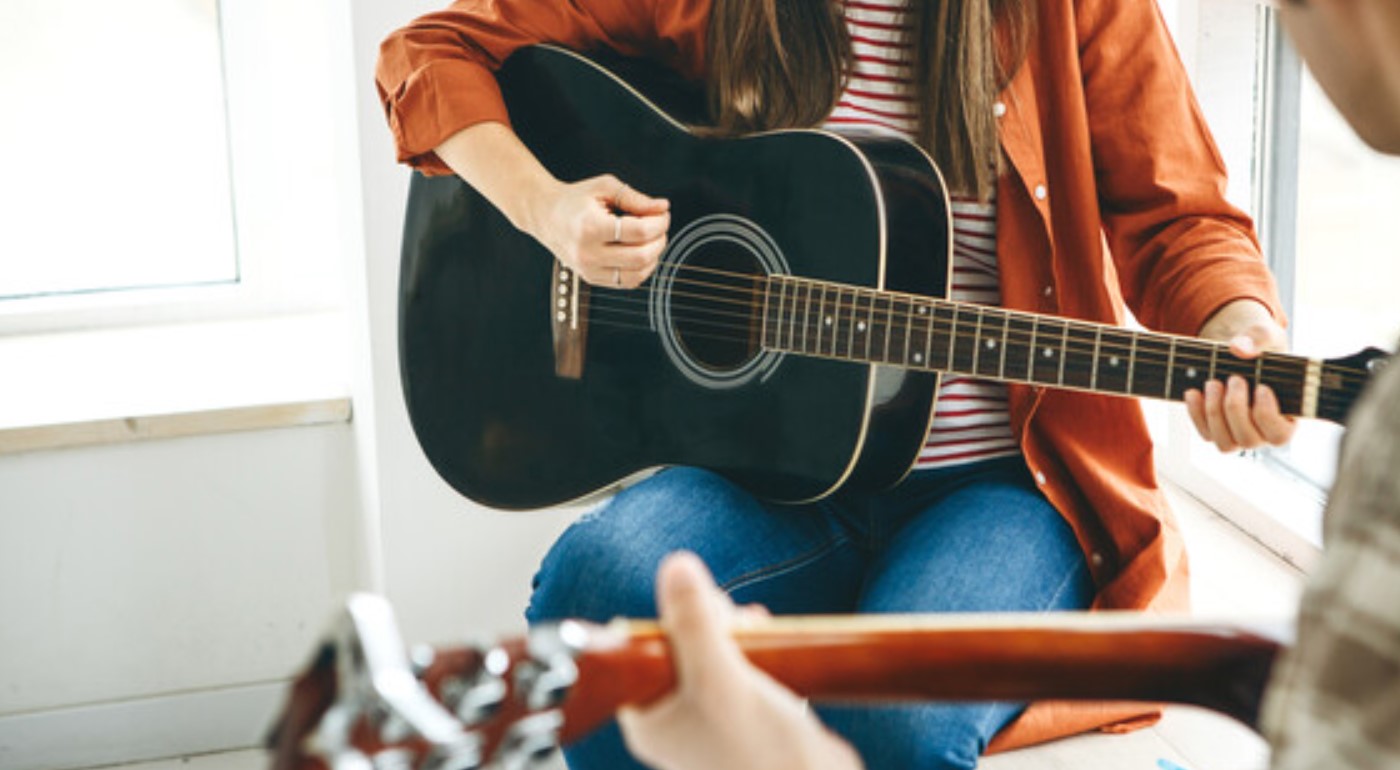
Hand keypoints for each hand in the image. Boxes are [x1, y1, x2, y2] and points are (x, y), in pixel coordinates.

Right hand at [527, 174, 670, 288]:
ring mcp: (589, 270)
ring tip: (651, 239)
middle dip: (660, 240)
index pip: (639, 232)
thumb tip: (662, 207)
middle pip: (641, 256)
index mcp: (590, 227)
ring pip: (637, 275)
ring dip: (654, 257)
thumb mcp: (604, 187)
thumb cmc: (575, 200)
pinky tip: (640, 251)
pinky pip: (627, 282)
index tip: (662, 213)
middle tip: (660, 226)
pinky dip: (641, 269)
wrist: (545, 215)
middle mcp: (588, 253)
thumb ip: (634, 198)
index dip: (659, 222)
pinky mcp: (591, 279)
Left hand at [616, 552, 862, 769]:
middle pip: (676, 645)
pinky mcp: (744, 715)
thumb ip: (694, 623)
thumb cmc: (762, 753)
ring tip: (753, 625)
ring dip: (729, 629)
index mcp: (649, 719)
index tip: (697, 604)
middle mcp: (673, 720)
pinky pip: (736, 666)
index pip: (638, 651)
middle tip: (732, 618)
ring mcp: (709, 719)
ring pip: (709, 652)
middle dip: (705, 620)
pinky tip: (765, 634)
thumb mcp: (721, 678)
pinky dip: (749, 646)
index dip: (666, 618)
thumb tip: (675, 565)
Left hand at [1185, 299, 1296, 450]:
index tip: (1262, 388)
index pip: (1280, 435)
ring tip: (1213, 383)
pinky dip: (1196, 414)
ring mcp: (1238, 434)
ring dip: (1215, 413)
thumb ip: (1259, 337)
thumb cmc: (1261, 346)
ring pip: (1225, 443)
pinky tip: (1194, 392)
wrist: (1237, 350)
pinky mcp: (1216, 430)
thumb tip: (1239, 348)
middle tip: (1234, 379)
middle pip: (1249, 440)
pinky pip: (1205, 433)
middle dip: (1236, 408)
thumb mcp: (1266, 334)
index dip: (1268, 416)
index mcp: (1287, 417)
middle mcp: (1263, 433)